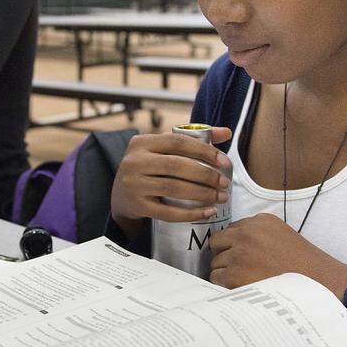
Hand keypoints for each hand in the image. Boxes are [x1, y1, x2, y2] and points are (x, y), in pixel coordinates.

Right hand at [110, 128, 231, 235]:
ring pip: (174, 188)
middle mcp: (134, 161)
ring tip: (220, 197)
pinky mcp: (136, 206)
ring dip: (202, 194)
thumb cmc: (150, 169)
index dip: (204, 151)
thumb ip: (192, 139)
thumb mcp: (163, 150)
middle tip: (225, 183)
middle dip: (206, 175)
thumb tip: (226, 132)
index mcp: (142, 142)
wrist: (121, 197)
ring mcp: (133, 184)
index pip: (177, 141)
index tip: (225, 163)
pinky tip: (208, 212)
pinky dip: (191, 214)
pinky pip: (168, 212)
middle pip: (177, 165)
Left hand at [209, 213, 346, 298]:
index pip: (233, 229)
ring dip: (225, 270)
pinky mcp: (234, 273)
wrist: (316, 283)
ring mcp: (239, 253)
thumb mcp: (282, 234)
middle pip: (218, 241)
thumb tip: (235, 242)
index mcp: (260, 221)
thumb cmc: (302, 264)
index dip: (236, 243)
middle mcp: (246, 234)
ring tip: (242, 279)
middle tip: (237, 266)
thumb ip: (259, 233)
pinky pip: (216, 277)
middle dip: (224, 253)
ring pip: (215, 261)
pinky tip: (239, 286)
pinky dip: (224, 284)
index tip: (243, 254)